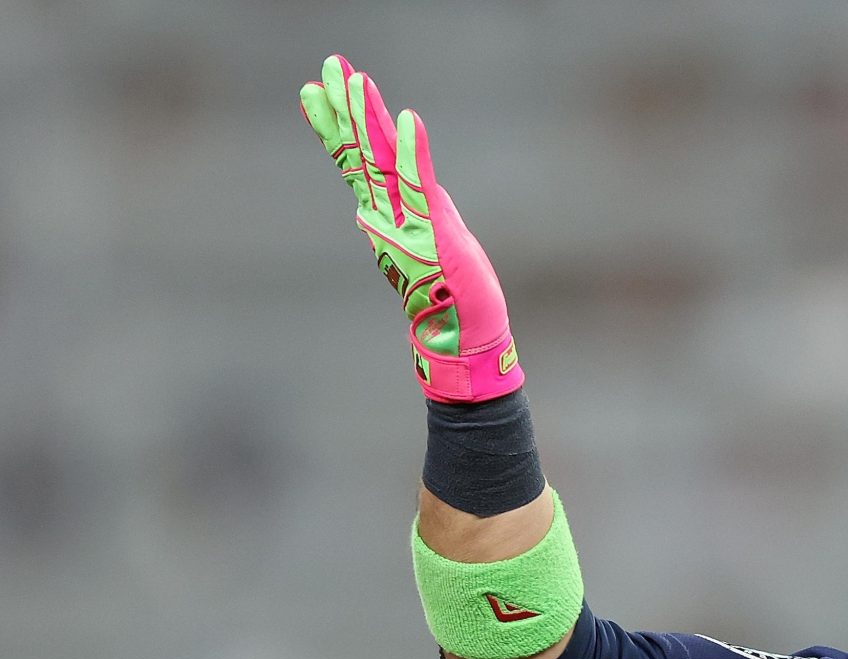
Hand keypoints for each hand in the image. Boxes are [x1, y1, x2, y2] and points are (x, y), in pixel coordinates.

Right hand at [299, 55, 523, 402]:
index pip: (356, 160)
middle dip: (345, 108)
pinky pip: (419, 184)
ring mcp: (407, 220)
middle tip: (329, 66)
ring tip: (355, 79)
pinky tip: (407, 120)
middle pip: (361, 151)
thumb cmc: (447, 292)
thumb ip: (403, 219)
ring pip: (380, 161)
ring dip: (369, 118)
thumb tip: (367, 207)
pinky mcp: (433, 230)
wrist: (462, 334)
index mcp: (387, 213)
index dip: (337, 124)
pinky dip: (411, 151)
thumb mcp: (425, 243)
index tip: (315, 89)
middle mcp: (388, 213)